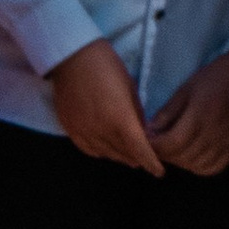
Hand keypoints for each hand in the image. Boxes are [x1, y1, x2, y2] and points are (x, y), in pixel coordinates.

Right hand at [49, 36, 163, 169]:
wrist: (72, 56)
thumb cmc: (107, 66)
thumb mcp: (131, 88)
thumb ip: (137, 114)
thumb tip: (142, 132)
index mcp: (121, 120)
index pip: (139, 151)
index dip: (151, 163)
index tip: (159, 171)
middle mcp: (101, 131)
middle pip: (123, 155)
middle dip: (137, 158)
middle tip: (145, 158)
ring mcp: (83, 131)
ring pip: (106, 154)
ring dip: (119, 156)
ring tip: (128, 154)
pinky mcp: (70, 128)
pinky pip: (88, 149)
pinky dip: (100, 152)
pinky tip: (106, 149)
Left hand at [147, 51, 228, 176]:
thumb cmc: (216, 78)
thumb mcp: (187, 88)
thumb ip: (168, 111)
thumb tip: (150, 130)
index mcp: (200, 116)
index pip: (172, 143)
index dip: (156, 146)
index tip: (147, 141)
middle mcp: (214, 134)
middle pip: (183, 157)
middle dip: (165, 154)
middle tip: (158, 144)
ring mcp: (226, 143)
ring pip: (197, 166)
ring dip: (180, 161)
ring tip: (174, 149)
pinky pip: (214, 168)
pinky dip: (199, 167)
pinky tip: (193, 156)